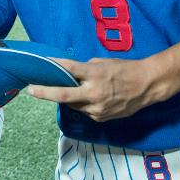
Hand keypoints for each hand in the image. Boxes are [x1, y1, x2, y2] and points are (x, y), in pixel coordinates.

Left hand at [26, 53, 166, 121]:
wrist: (147, 86)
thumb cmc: (125, 69)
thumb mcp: (104, 62)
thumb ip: (86, 69)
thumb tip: (72, 73)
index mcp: (95, 74)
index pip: (68, 70)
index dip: (53, 67)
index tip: (40, 65)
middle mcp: (94, 93)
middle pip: (63, 95)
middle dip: (44, 93)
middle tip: (31, 90)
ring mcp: (97, 108)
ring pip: (73, 104)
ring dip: (67, 98)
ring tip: (69, 90)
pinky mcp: (101, 117)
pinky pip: (85, 111)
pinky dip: (82, 104)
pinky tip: (88, 98)